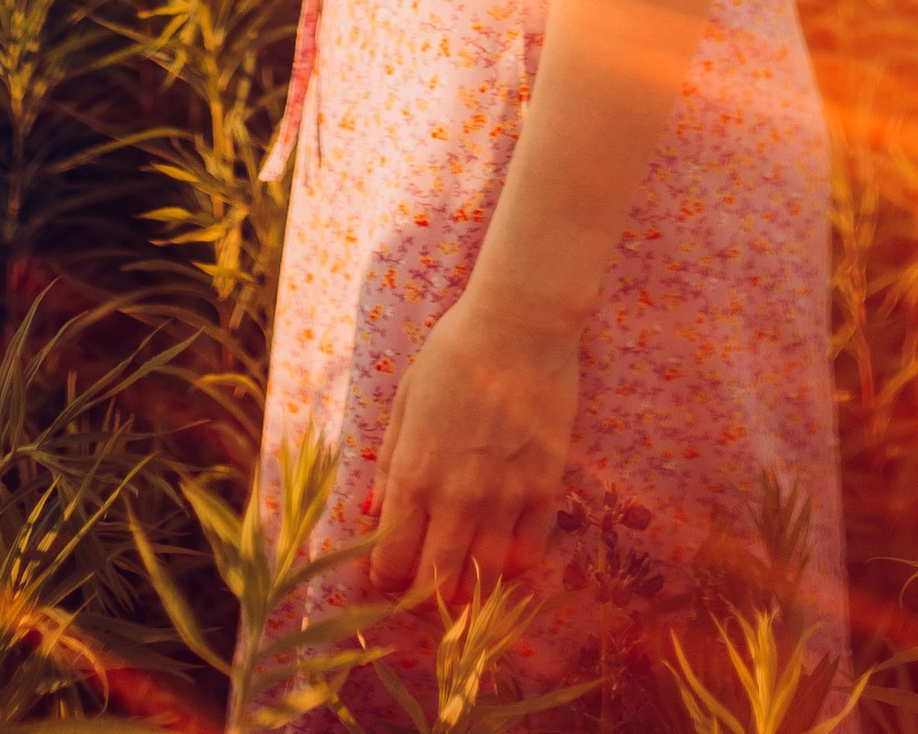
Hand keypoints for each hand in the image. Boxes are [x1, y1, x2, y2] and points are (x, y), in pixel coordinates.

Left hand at [368, 291, 579, 601]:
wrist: (520, 321)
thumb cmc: (454, 351)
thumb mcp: (406, 400)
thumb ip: (390, 461)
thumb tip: (373, 513)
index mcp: (413, 474)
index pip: (391, 561)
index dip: (386, 579)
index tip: (389, 574)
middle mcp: (455, 497)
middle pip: (435, 584)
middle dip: (424, 597)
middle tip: (425, 584)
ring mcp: (503, 497)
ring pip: (483, 579)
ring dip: (470, 587)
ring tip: (464, 575)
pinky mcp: (544, 489)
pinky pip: (529, 554)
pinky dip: (514, 567)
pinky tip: (505, 556)